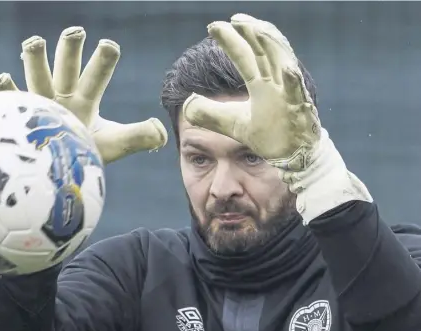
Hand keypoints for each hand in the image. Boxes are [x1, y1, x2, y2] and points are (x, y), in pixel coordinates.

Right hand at [0, 27, 166, 163]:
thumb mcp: (113, 144)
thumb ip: (138, 137)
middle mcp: (62, 96)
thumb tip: (161, 133)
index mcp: (85, 99)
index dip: (103, 61)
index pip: (97, 76)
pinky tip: (5, 78)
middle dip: (71, 48)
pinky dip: (6, 89)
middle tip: (77, 31)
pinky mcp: (20, 115)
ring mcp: (40, 103)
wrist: (58, 173)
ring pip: (36, 75)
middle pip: (67, 66)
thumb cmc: (85, 154)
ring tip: (34, 42)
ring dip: (35, 59)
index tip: (110, 45)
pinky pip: (11, 99)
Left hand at [183, 14, 319, 170]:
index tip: (213, 27)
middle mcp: (275, 84)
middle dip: (252, 33)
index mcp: (261, 85)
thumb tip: (187, 106)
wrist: (291, 157)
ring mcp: (289, 95)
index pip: (244, 57)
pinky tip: (288, 69)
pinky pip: (297, 94)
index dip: (230, 41)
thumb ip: (211, 115)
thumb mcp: (234, 124)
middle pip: (265, 53)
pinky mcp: (299, 111)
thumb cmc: (269, 136)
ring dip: (272, 46)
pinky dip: (293, 82)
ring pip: (283, 64)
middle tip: (235, 18)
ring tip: (257, 29)